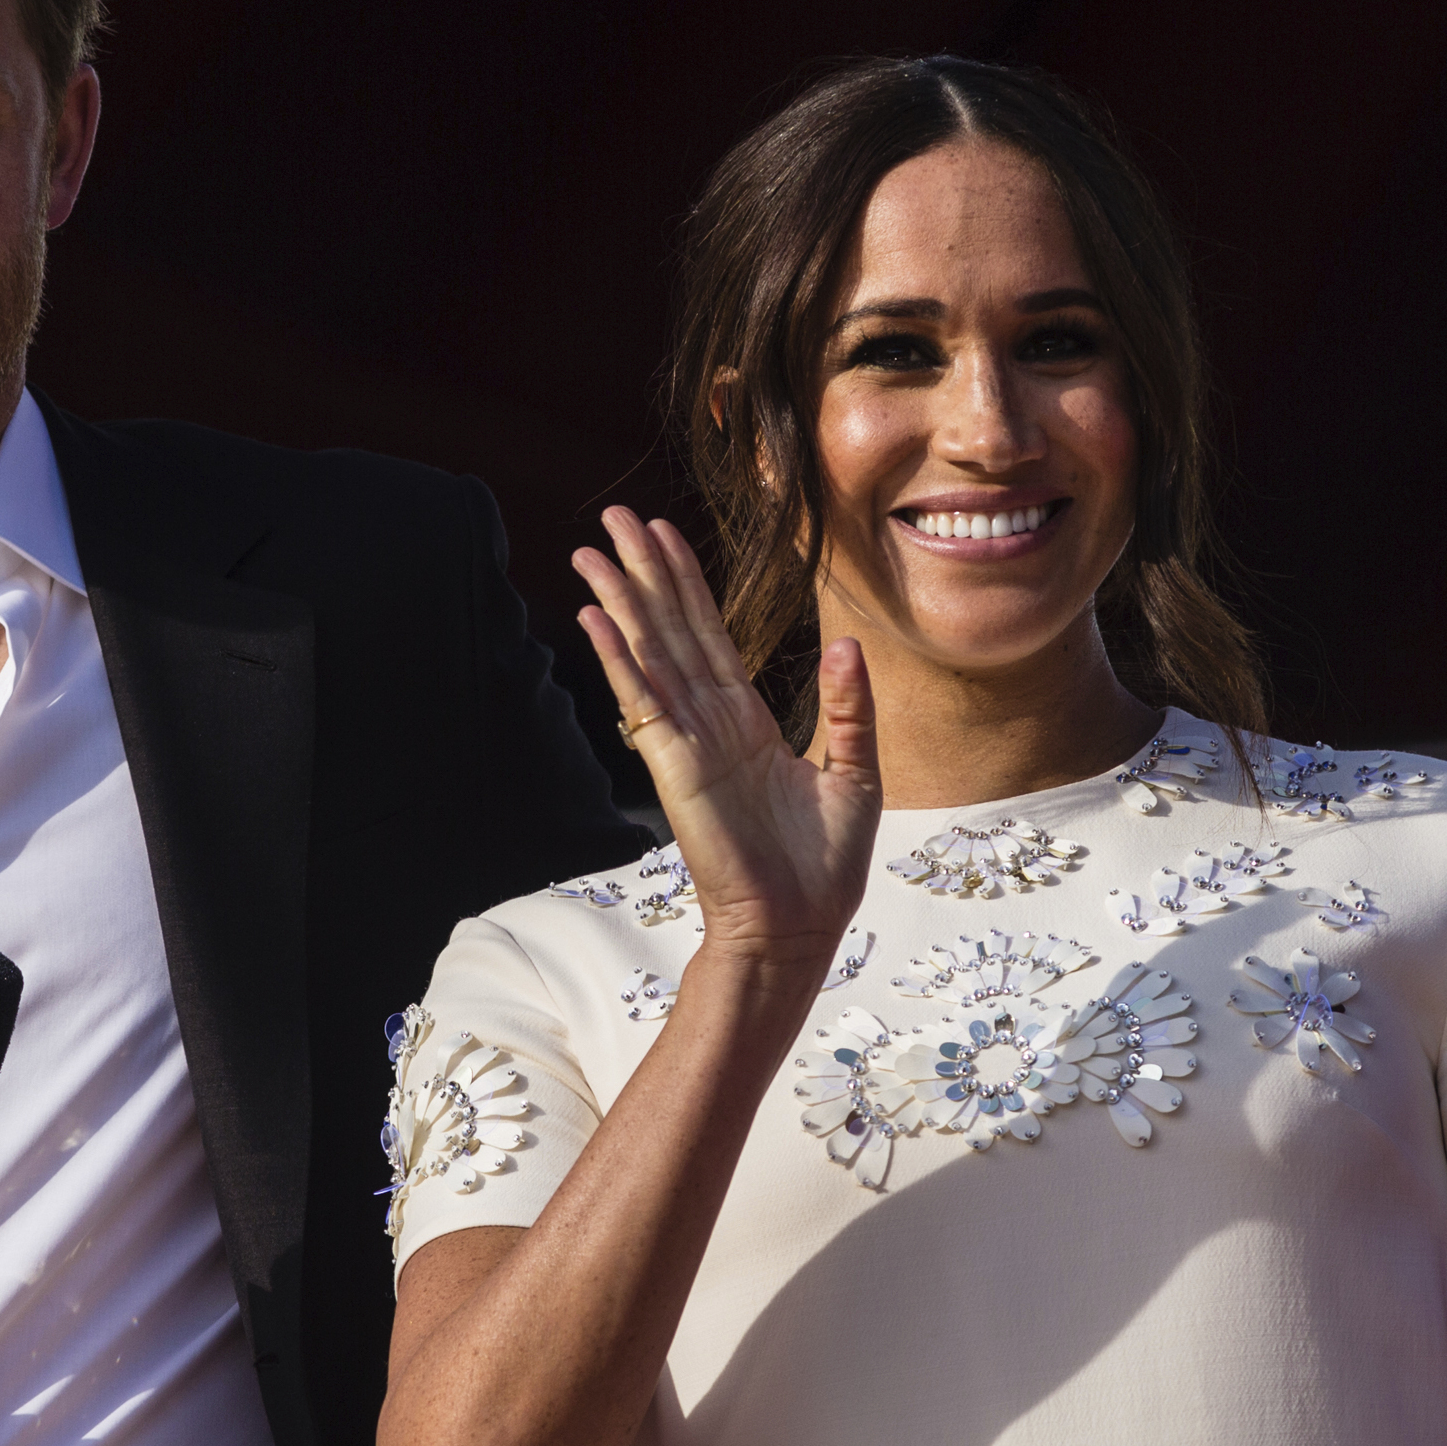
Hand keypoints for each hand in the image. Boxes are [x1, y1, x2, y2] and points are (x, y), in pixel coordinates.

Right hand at [574, 507, 878, 967]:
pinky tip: (596, 617)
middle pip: (669, 629)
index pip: (710, 636)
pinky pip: (644, 700)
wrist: (800, 928)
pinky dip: (619, 657)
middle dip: (643, 571)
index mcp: (746, 722)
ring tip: (590, 551)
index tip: (664, 534)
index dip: (687, 583)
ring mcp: (688, 743)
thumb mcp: (856, 773)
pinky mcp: (677, 767)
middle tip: (613, 517)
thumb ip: (848, 708)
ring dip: (620, 600)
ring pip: (650, 653)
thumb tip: (846, 645)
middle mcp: (710, 724)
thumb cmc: (825, 867)